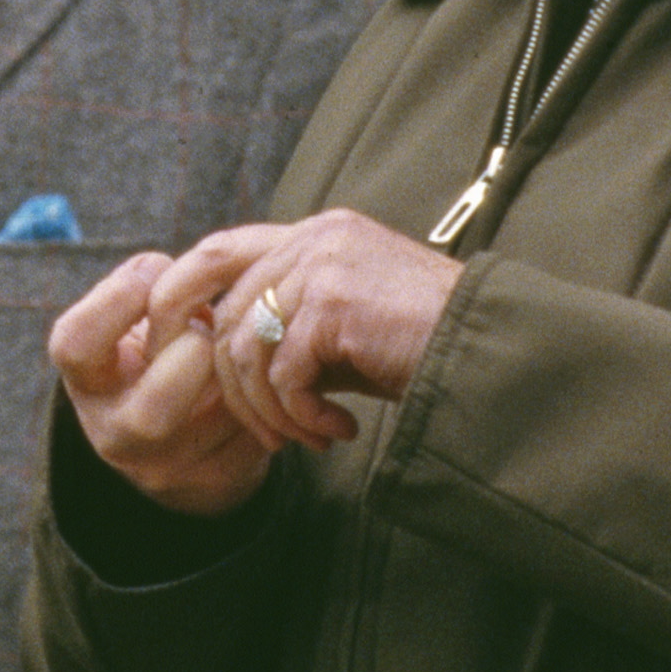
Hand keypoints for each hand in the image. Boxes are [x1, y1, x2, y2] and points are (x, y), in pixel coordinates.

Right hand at [52, 250, 283, 520]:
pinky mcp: (215, 480)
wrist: (185, 432)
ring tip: (238, 349)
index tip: (158, 267)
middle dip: (194, 354)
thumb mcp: (143, 322)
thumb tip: (188, 272)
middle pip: (151, 411)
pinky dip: (267, 396)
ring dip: (236, 375)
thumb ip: (154, 290)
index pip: (75, 345)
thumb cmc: (164, 350)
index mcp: (88, 381)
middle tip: (209, 326)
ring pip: (211, 426)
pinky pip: (251, 436)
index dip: (118, 298)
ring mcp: (164, 466)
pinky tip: (263, 375)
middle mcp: (113, 433)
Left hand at [163, 211, 464, 458]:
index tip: (179, 356)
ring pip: (246, 351)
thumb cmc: (426, 345)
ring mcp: (321, 264)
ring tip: (311, 437)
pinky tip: (338, 431)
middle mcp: (312, 238)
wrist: (490, 350)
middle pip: (223, 314)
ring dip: (272, 412)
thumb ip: (291, 325)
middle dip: (234, 388)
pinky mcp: (332, 303)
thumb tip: (228, 362)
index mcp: (313, 234)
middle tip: (271, 434)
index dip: (181, 298)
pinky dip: (301, 415)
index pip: (218, 251)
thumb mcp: (347, 325)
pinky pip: (281, 375)